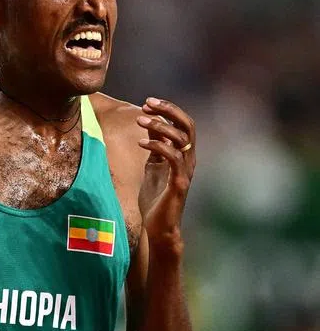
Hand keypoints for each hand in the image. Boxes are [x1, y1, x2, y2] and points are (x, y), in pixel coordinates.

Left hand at [136, 97, 195, 248]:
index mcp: (184, 155)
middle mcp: (189, 160)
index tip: (148, 102)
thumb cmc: (156, 198)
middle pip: (187, 125)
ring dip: (160, 126)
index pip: (183, 123)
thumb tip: (151, 128)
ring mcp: (186, 171)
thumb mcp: (153, 167)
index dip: (168, 110)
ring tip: (140, 121)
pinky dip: (158, 147)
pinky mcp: (179, 184)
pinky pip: (173, 159)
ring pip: (181, 139)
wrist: (159, 227)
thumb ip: (156, 149)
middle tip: (148, 103)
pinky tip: (141, 143)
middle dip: (169, 110)